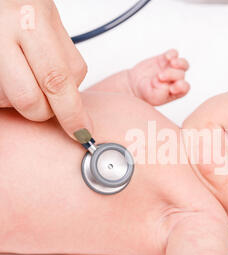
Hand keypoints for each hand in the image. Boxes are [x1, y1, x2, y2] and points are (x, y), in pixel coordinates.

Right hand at [0, 0, 91, 138]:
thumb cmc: (23, 8)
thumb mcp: (50, 23)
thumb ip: (64, 61)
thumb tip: (75, 104)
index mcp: (33, 22)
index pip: (59, 81)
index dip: (73, 113)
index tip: (82, 131)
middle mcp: (5, 32)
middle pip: (31, 100)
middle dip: (45, 112)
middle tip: (48, 103)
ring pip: (10, 100)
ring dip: (21, 99)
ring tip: (21, 73)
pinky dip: (6, 94)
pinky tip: (8, 74)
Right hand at [128, 49, 189, 105]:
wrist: (134, 84)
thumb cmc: (145, 93)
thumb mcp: (152, 97)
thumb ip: (161, 94)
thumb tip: (167, 86)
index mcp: (176, 91)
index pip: (184, 87)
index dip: (181, 86)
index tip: (171, 88)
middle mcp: (176, 79)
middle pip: (181, 75)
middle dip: (171, 75)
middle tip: (159, 76)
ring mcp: (171, 68)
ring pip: (183, 63)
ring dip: (179, 63)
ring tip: (171, 63)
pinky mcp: (165, 59)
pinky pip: (174, 53)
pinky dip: (172, 54)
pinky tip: (167, 57)